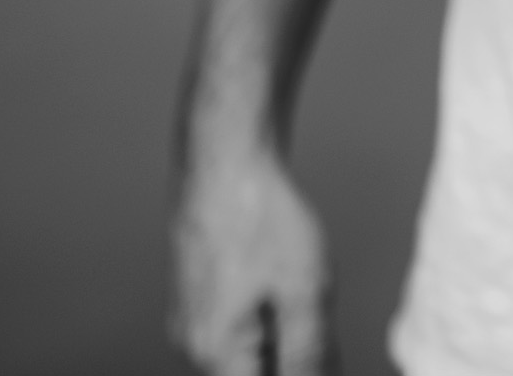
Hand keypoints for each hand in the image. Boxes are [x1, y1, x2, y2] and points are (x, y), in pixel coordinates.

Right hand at [169, 149, 333, 375]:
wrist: (226, 158)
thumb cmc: (261, 218)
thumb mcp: (305, 293)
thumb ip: (309, 356)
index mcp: (215, 352)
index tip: (320, 351)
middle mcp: (193, 343)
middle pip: (256, 372)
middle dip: (297, 355)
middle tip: (318, 315)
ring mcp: (192, 318)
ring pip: (251, 349)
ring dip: (286, 334)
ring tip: (299, 284)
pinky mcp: (199, 295)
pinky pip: (242, 323)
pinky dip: (272, 311)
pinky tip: (286, 276)